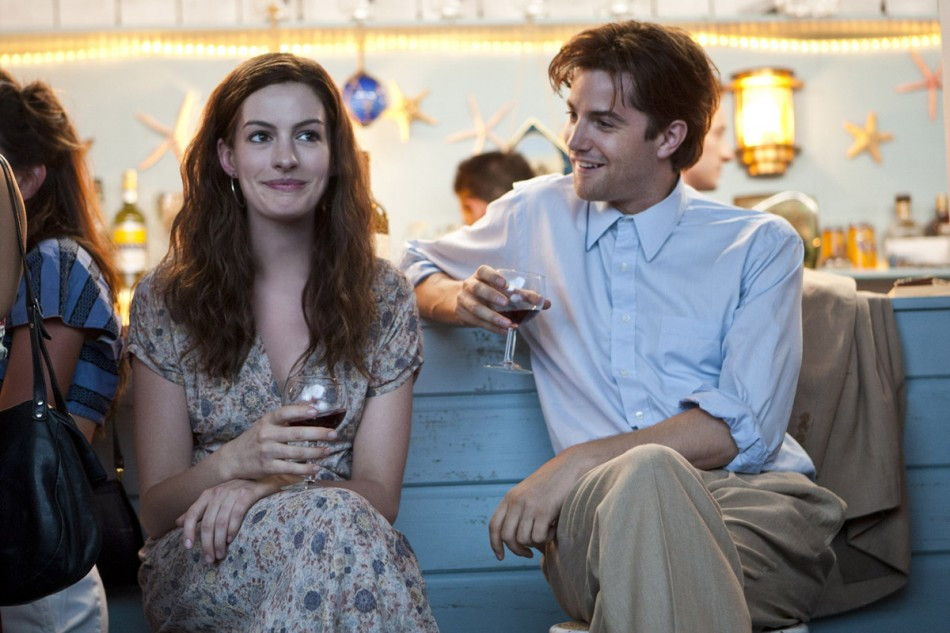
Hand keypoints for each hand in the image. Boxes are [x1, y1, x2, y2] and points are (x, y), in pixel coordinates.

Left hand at [178, 477, 276, 562]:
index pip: (193, 513)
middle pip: (208, 523)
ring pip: (221, 522)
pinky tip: (230, 540)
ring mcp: (234, 493)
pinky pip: (237, 514)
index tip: (188, 547)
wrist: (262, 477)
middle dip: (207, 543)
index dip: (189, 531)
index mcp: (208, 494)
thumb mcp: (215, 499)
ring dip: (219, 542)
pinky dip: (232, 529)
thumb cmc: (237, 491)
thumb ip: (198, 511)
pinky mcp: (248, 495)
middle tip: (209, 559)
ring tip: (220, 555)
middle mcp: (219, 492)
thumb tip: (178, 522)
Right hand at [218, 403, 337, 480]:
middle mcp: (266, 435)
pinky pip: (291, 468)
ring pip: (296, 452)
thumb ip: (286, 417)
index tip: (316, 411)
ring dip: (315, 452)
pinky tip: (316, 468)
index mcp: (267, 421)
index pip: (284, 412)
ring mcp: (267, 452)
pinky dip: (305, 469)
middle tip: (333, 434)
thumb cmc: (255, 439)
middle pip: (296, 433)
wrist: (233, 459)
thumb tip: (313, 404)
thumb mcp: (266, 424)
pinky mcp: (267, 467)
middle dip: (318, 433)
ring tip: (327, 451)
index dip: (300, 411)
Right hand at [456, 265, 550, 334]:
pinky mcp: (464, 315)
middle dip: (491, 295)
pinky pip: (478, 322)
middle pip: (477, 288)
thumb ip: (523, 295)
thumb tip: (546, 303)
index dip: (493, 277)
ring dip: (493, 316)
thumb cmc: (488, 292)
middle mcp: (470, 286)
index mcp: (480, 276)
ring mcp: (465, 300)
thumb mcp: (500, 289)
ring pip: (476, 308)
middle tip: (506, 303)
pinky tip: (504, 330)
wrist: (461, 302)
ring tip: (508, 323)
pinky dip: (492, 327)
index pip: (483, 271)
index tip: (505, 284)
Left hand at [488, 449, 584, 559]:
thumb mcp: (529, 493)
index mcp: (510, 497)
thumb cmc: (553, 483)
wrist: (570, 467)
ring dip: (536, 542)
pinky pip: (539, 537)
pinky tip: (554, 528)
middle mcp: (516, 502)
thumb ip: (520, 510)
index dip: (495, 544)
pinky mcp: (544, 511)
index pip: (494, 526)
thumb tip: (517, 541)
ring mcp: (529, 506)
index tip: (501, 557)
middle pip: (507, 537)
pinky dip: (547, 538)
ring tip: (546, 532)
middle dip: (517, 550)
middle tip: (528, 554)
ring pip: (523, 539)